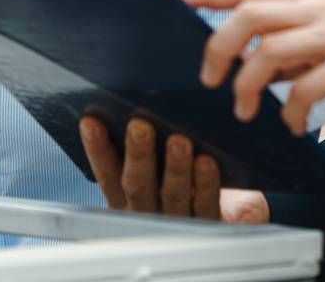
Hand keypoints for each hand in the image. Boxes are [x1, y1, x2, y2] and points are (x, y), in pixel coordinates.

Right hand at [79, 116, 267, 222]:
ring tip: (179, 141)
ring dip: (174, 168)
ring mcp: (178, 222)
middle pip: (137, 185)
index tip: (90, 121)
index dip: (98, 149)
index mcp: (129, 199)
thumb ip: (151, 143)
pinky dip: (205, 184)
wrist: (234, 222)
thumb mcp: (166, 163)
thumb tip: (143, 98)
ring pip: (172, 196)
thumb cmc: (192, 182)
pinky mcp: (210, 226)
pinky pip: (206, 205)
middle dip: (137, 154)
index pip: (108, 173)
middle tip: (139, 126)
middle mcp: (149, 212)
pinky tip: (207, 163)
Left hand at [177, 0, 324, 135]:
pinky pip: (305, 87)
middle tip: (210, 81)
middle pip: (249, 15)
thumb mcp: (320, 42)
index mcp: (304, 0)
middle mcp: (316, 9)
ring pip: (271, 50)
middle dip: (218, 48)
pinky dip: (289, 111)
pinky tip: (290, 126)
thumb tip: (239, 62)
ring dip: (248, 86)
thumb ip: (282, 46)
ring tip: (244, 112)